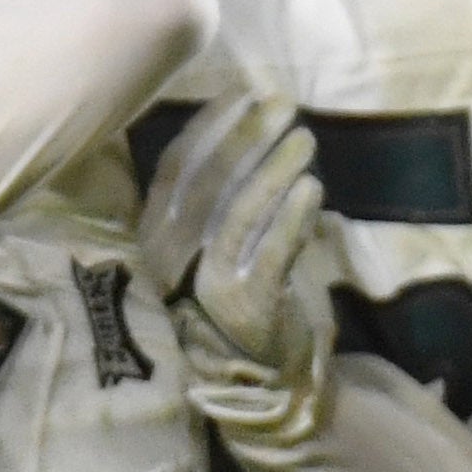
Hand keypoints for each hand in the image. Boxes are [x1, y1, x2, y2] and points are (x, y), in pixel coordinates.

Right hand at [139, 90, 335, 409]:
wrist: (257, 378)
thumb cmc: (234, 295)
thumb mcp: (210, 242)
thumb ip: (217, 194)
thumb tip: (248, 118)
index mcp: (157, 235)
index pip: (176, 169)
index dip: (209, 127)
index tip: (243, 92)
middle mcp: (172, 258)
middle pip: (209, 184)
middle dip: (246, 138)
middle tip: (281, 103)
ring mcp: (207, 284)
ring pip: (241, 214)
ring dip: (275, 170)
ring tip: (306, 139)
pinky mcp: (247, 307)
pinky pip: (271, 254)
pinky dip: (292, 220)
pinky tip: (313, 190)